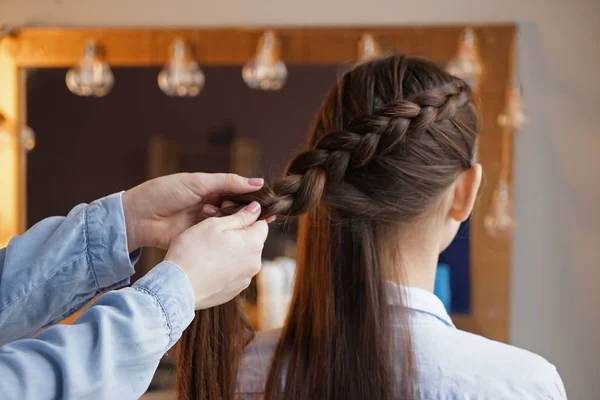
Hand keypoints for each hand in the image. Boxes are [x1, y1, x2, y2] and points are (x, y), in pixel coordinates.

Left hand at [121, 173, 263, 251]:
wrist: (137, 217)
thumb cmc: (163, 193)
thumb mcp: (198, 182)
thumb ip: (228, 182)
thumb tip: (258, 182)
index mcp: (211, 189)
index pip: (239, 192)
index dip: (253, 197)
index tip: (266, 201)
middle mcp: (211, 206)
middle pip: (238, 210)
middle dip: (245, 211)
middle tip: (249, 212)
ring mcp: (206, 223)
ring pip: (230, 224)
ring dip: (232, 222)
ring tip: (227, 216)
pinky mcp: (200, 239)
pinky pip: (218, 238)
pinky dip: (223, 236)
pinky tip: (228, 234)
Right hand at [164, 201, 267, 308]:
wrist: (177, 287)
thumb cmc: (193, 251)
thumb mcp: (215, 225)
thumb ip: (240, 216)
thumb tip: (256, 208)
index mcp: (253, 244)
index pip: (262, 224)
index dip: (247, 217)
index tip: (229, 215)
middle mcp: (255, 263)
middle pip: (253, 241)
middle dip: (238, 234)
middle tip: (214, 232)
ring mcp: (245, 279)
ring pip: (243, 257)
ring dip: (231, 251)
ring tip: (208, 250)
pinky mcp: (234, 291)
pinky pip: (234, 273)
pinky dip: (225, 267)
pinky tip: (207, 265)